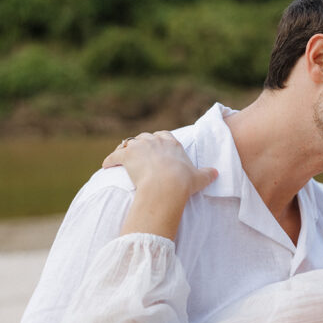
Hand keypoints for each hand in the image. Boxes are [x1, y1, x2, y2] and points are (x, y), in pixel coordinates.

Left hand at [103, 131, 217, 200]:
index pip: (164, 136)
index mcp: (172, 143)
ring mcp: (140, 147)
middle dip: (142, 143)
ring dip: (125, 149)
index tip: (157, 145)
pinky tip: (105, 166)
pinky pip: (114, 156)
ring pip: (129, 143)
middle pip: (145, 137)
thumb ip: (207, 174)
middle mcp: (155, 141)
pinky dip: (109, 160)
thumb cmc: (183, 182)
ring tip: (122, 156)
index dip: (159, 140)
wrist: (167, 186)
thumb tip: (216, 173)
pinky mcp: (126, 156)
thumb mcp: (199, 177)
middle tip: (139, 152)